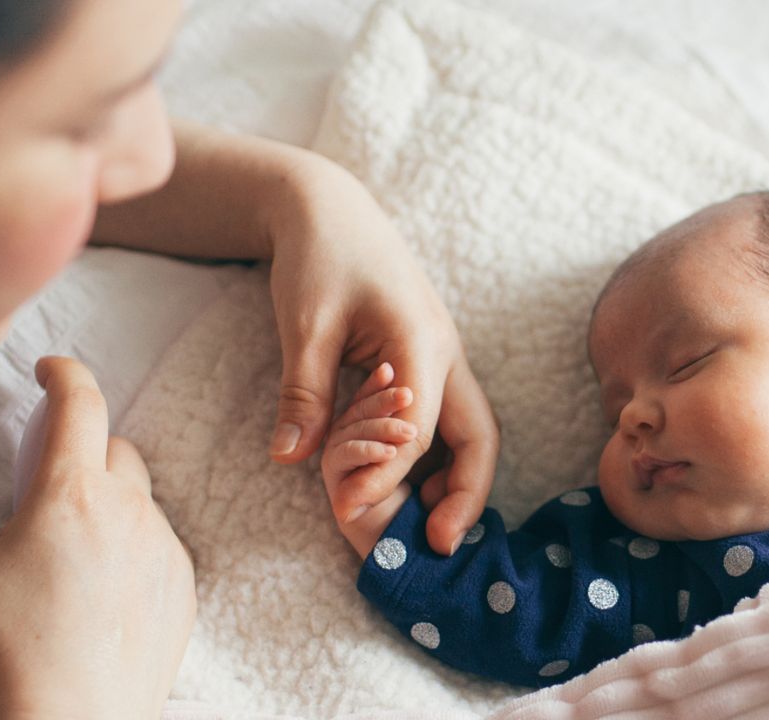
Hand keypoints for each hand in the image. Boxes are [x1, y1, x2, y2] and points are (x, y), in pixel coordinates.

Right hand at [0, 357, 195, 719]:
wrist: (79, 713)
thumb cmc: (17, 643)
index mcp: (73, 491)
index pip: (80, 404)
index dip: (66, 374)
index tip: (52, 369)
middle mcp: (129, 508)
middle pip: (117, 451)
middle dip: (89, 452)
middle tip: (56, 485)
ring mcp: (164, 545)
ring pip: (143, 502)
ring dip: (114, 509)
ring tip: (76, 555)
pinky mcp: (184, 584)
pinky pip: (162, 548)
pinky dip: (136, 552)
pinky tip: (106, 590)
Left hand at [266, 160, 497, 555]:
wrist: (328, 207)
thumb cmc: (319, 256)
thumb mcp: (304, 324)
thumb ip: (304, 393)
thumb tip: (290, 459)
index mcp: (419, 340)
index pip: (419, 428)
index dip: (387, 475)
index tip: (348, 511)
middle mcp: (443, 351)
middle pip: (478, 433)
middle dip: (467, 493)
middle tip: (439, 545)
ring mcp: (441, 354)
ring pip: (469, 427)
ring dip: (457, 478)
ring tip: (428, 526)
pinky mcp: (425, 357)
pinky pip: (447, 415)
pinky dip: (437, 455)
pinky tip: (409, 483)